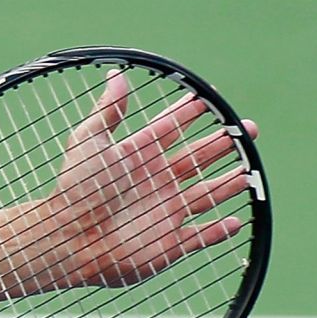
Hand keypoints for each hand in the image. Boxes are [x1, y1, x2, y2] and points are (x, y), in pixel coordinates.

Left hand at [47, 70, 256, 286]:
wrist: (68, 237)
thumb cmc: (77, 187)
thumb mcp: (90, 140)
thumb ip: (108, 109)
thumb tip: (116, 73)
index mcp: (139, 155)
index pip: (171, 127)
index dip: (190, 111)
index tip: (211, 95)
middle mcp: (156, 181)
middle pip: (197, 157)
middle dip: (223, 143)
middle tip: (248, 128)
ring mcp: (164, 212)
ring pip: (206, 194)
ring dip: (229, 183)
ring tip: (248, 169)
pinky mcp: (169, 244)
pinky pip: (201, 237)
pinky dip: (218, 231)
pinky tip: (235, 220)